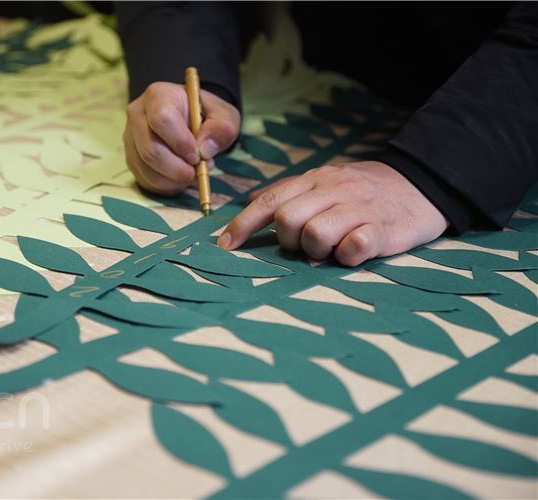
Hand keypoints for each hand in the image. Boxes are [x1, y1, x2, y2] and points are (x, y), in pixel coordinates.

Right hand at [123, 82, 240, 194]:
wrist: (189, 120)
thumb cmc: (204, 115)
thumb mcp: (223, 115)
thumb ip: (222, 128)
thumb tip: (205, 150)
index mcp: (159, 96)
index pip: (162, 119)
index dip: (181, 143)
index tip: (197, 155)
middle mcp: (138, 115)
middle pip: (150, 150)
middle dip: (178, 168)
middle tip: (197, 171)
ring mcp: (131, 138)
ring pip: (147, 169)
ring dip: (174, 179)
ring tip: (191, 171)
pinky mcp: (131, 158)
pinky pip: (145, 180)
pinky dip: (167, 185)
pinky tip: (179, 176)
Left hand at [216, 161, 448, 265]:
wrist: (422, 184)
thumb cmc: (364, 190)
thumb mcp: (326, 182)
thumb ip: (292, 193)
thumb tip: (256, 204)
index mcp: (315, 180)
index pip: (270, 201)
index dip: (243, 226)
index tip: (225, 247)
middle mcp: (333, 191)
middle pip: (287, 219)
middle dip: (288, 239)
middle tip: (306, 244)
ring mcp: (359, 210)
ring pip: (316, 234)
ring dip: (317, 250)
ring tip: (333, 247)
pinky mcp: (384, 230)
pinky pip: (354, 247)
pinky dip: (348, 256)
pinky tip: (354, 252)